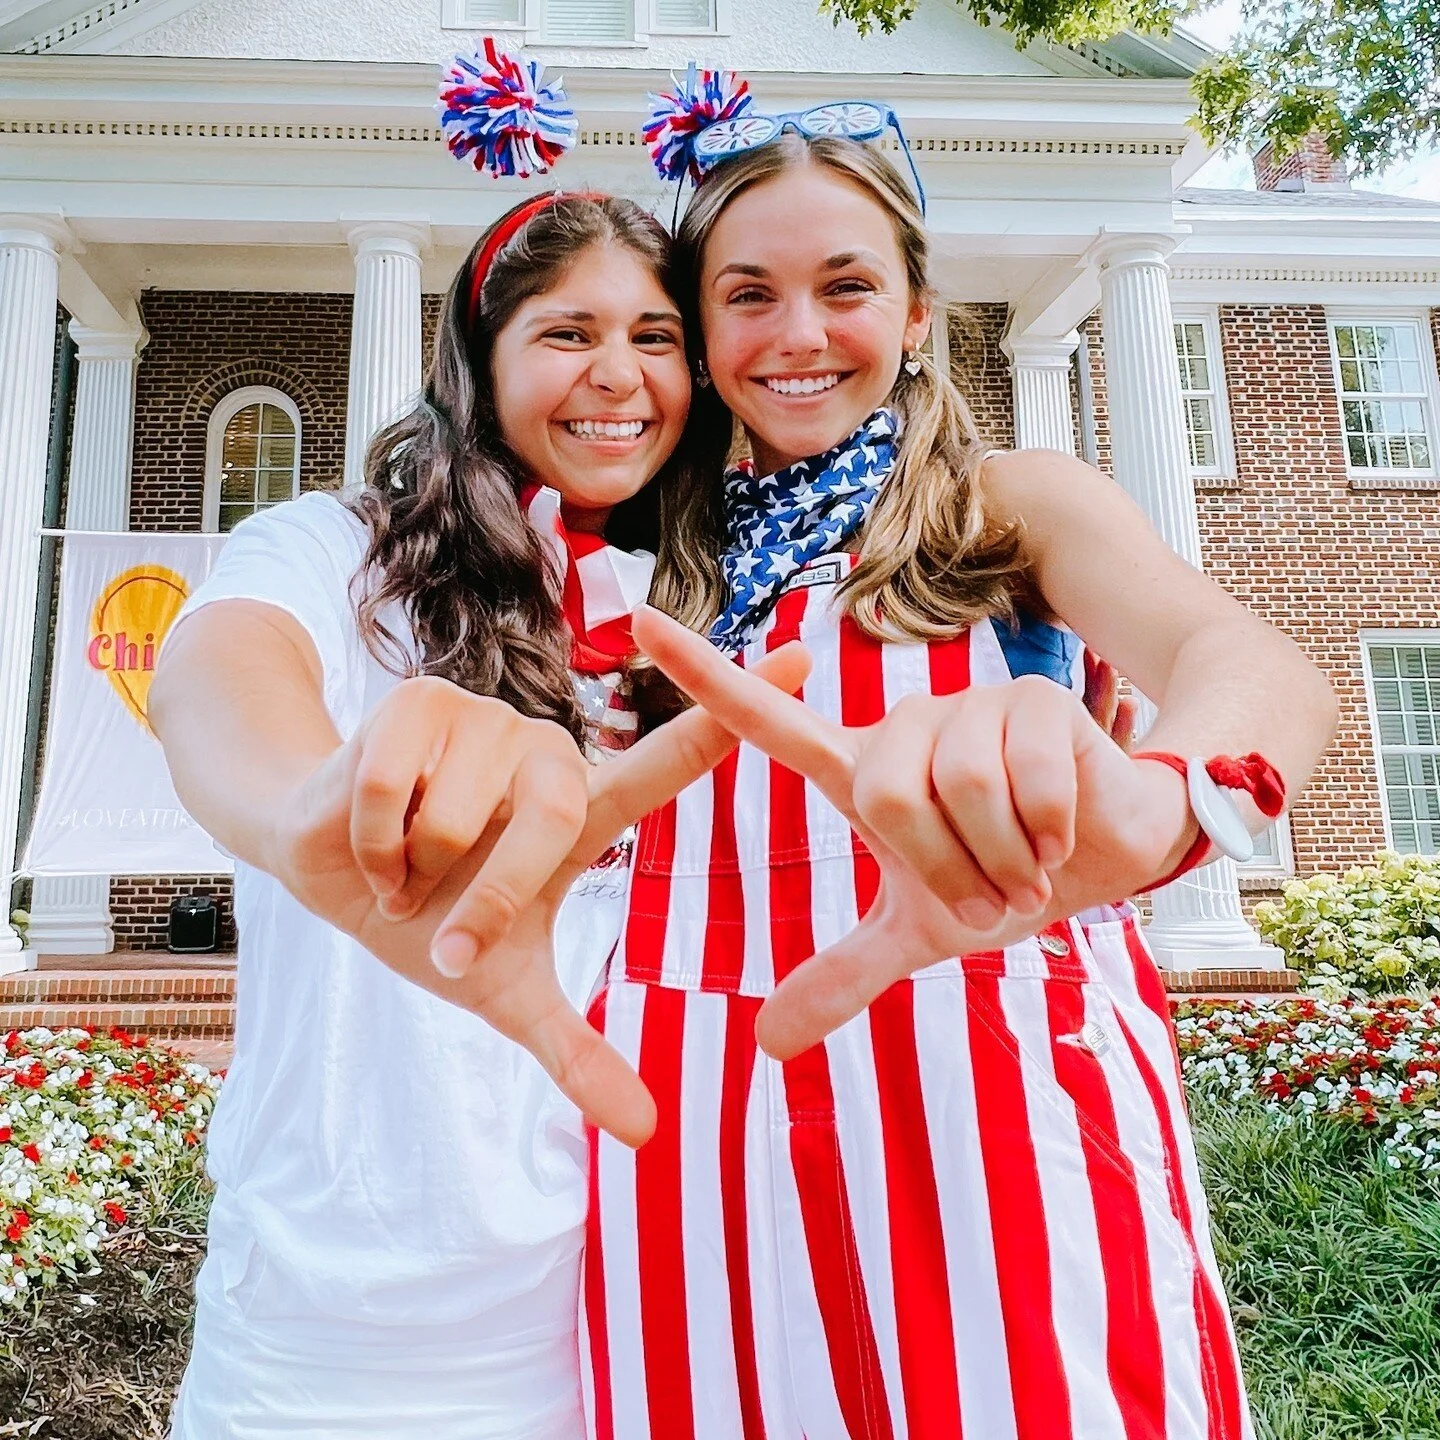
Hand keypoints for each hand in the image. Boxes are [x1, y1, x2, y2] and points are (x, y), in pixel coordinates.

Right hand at [269, 648, 810, 1144]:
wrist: (327, 869)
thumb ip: (578, 1053)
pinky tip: (369, 835)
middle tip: (447, 936)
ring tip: (407, 867)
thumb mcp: (505, 994)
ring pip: (460, 816)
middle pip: (552, 829)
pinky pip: (394, 786)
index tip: (801, 665)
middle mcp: (547, 756)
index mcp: (583, 812)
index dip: (736, 715)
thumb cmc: (428, 921)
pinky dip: (371, 840)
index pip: (669, 763)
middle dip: (487, 901)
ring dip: (415, 871)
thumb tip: (649, 1135)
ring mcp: (486, 721)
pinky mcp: (418, 701)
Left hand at [632, 607, 1193, 1060]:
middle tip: (990, 895)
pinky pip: (1023, 781)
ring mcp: (968, 707)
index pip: (766, 719)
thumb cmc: (1005, 876)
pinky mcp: (1034, 700)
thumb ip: (843, 975)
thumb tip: (766, 1043)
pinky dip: (1046, 832)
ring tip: (1028, 864)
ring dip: (1000, 858)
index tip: (635, 621)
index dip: (702, 675)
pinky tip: (1063, 831)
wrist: (1109, 858)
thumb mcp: (920, 932)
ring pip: (956, 788)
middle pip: (884, 793)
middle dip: (945, 867)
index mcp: (862, 771)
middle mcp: (904, 727)